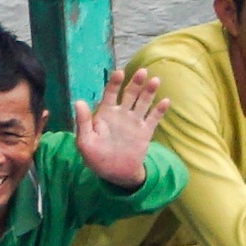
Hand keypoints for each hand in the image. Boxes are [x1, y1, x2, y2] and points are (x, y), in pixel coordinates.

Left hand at [75, 58, 166, 189]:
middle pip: (129, 93)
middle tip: (142, 72)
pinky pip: (154, 118)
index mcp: (105, 113)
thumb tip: (78, 101)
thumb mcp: (85, 142)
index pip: (110, 93)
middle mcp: (121, 113)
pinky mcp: (146, 131)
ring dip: (149, 91)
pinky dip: (160, 110)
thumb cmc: (96, 158)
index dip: (115, 83)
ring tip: (155, 81)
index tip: (119, 73)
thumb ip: (82, 122)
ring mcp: (134, 121)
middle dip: (135, 82)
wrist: (116, 173)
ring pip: (143, 102)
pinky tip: (166, 101)